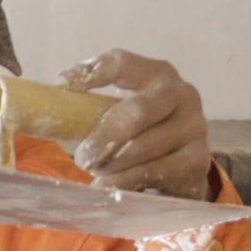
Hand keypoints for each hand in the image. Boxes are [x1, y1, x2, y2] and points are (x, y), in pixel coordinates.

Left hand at [58, 50, 213, 201]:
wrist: (181, 168)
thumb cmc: (140, 134)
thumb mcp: (118, 112)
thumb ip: (91, 106)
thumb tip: (54, 102)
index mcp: (157, 74)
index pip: (123, 64)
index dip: (94, 72)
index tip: (64, 84)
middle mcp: (181, 94)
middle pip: (136, 112)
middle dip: (102, 138)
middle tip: (81, 158)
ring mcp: (194, 126)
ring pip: (140, 148)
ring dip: (109, 164)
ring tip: (95, 171)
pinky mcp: (196, 159)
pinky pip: (149, 173)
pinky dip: (122, 182)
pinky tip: (108, 186)